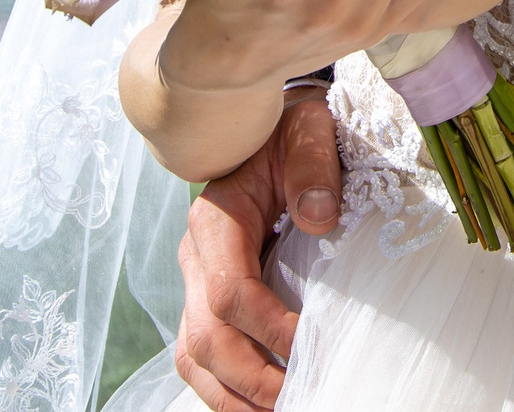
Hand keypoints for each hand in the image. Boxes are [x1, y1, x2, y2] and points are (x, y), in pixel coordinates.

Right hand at [173, 90, 344, 411]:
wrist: (273, 128)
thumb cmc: (292, 131)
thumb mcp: (307, 130)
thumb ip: (313, 167)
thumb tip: (318, 218)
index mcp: (215, 220)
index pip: (229, 292)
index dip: (268, 328)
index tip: (310, 346)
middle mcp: (196, 257)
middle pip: (204, 337)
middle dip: (250, 378)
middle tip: (298, 398)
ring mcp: (197, 281)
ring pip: (195, 356)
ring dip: (233, 395)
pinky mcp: (208, 297)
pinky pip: (202, 355)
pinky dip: (226, 388)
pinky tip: (260, 404)